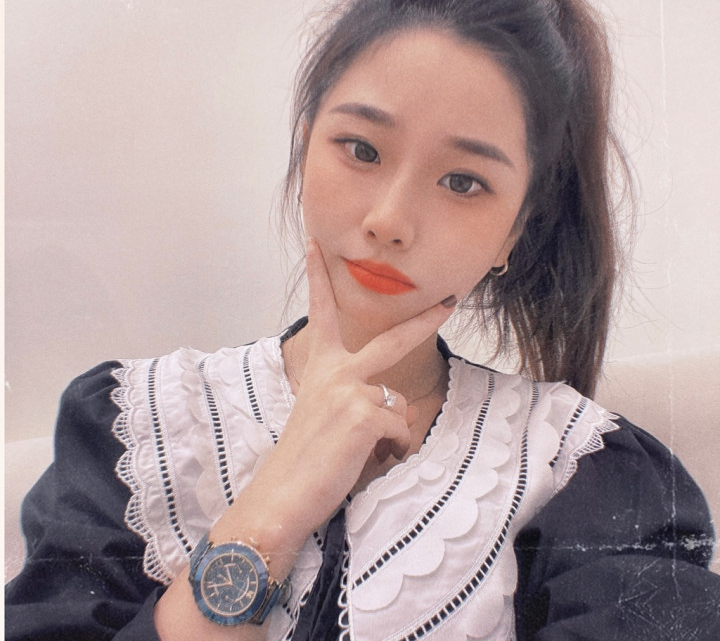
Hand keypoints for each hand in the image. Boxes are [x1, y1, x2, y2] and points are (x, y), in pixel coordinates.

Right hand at [262, 238, 454, 533]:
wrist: (282, 494)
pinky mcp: (363, 415)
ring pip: (399, 404)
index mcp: (321, 366)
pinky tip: (368, 459)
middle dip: (425, 320)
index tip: (314, 245)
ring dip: (391, 433)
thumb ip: (356, 396)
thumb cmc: (303, 456)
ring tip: (362, 452)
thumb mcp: (323, 413)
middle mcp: (335, 370)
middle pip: (391, 339)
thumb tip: (398, 404)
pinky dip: (393, 449)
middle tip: (450, 302)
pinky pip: (400, 429)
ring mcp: (349, 389)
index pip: (320, 312)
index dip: (316, 277)